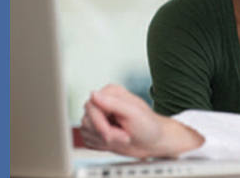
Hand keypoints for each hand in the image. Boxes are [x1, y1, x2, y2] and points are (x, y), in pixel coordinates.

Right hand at [79, 84, 203, 157]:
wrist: (154, 142)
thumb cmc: (149, 126)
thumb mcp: (133, 113)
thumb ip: (113, 103)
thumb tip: (94, 94)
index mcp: (109, 93)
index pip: (91, 106)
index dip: (100, 123)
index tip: (113, 134)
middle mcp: (102, 104)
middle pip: (87, 121)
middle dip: (105, 134)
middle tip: (125, 137)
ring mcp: (98, 118)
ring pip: (85, 131)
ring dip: (104, 141)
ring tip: (123, 138)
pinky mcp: (97, 131)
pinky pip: (87, 140)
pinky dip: (100, 146)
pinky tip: (115, 142)